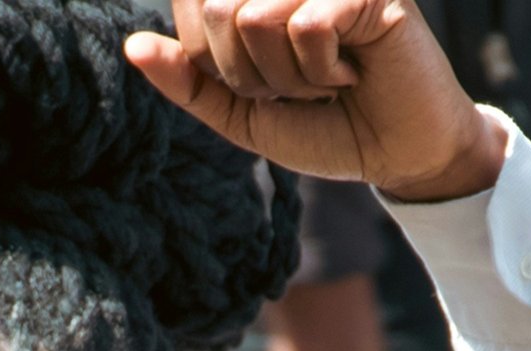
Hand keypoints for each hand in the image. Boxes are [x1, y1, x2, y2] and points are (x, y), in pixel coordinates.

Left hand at [123, 1, 505, 200]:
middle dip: (251, 72)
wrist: (397, 155)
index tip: (261, 82)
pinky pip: (306, 25)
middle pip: (220, 10)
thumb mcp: (241, 113)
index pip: (193, 9)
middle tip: (299, 86)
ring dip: (289, 74)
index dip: (214, 63)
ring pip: (258, 16)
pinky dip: (323, 68)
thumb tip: (133, 46)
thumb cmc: (325, 127)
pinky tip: (353, 71)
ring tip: (327, 79)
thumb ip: (187, 80)